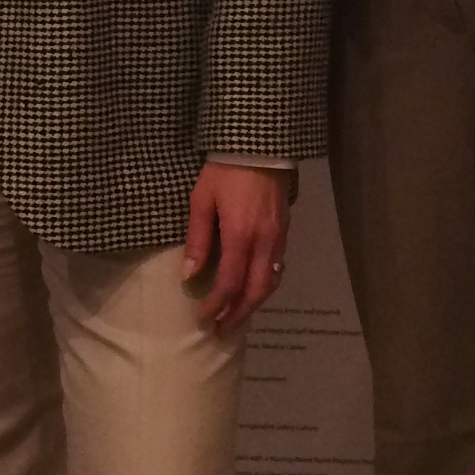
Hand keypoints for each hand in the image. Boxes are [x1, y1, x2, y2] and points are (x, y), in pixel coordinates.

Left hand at [182, 165, 289, 328]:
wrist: (260, 145)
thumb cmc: (224, 170)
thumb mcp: (201, 200)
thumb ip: (197, 239)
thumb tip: (189, 275)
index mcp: (241, 235)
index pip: (229, 283)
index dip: (217, 305)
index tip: (203, 319)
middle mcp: (264, 242)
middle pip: (255, 291)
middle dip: (239, 314)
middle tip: (222, 330)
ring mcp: (279, 237)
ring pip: (271, 282)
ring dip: (254, 303)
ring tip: (236, 315)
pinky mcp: (285, 230)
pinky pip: (277, 267)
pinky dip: (265, 285)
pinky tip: (253, 289)